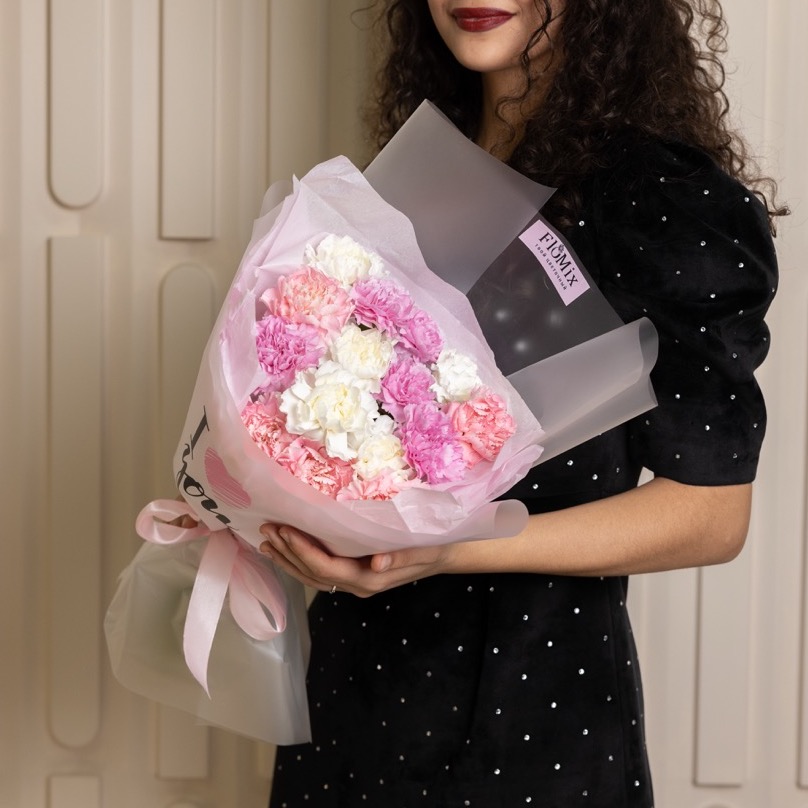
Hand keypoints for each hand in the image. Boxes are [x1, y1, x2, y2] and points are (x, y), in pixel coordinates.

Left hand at [258, 523, 453, 597]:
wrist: (445, 555)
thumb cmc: (435, 546)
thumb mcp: (424, 549)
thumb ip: (401, 557)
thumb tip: (377, 563)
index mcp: (370, 580)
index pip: (328, 568)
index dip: (304, 551)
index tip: (285, 530)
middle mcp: (358, 586)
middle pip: (314, 574)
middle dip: (288, 553)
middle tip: (267, 530)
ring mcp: (355, 584)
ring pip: (313, 577)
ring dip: (289, 559)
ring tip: (268, 542)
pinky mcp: (354, 575)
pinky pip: (321, 573)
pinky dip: (301, 562)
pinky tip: (288, 550)